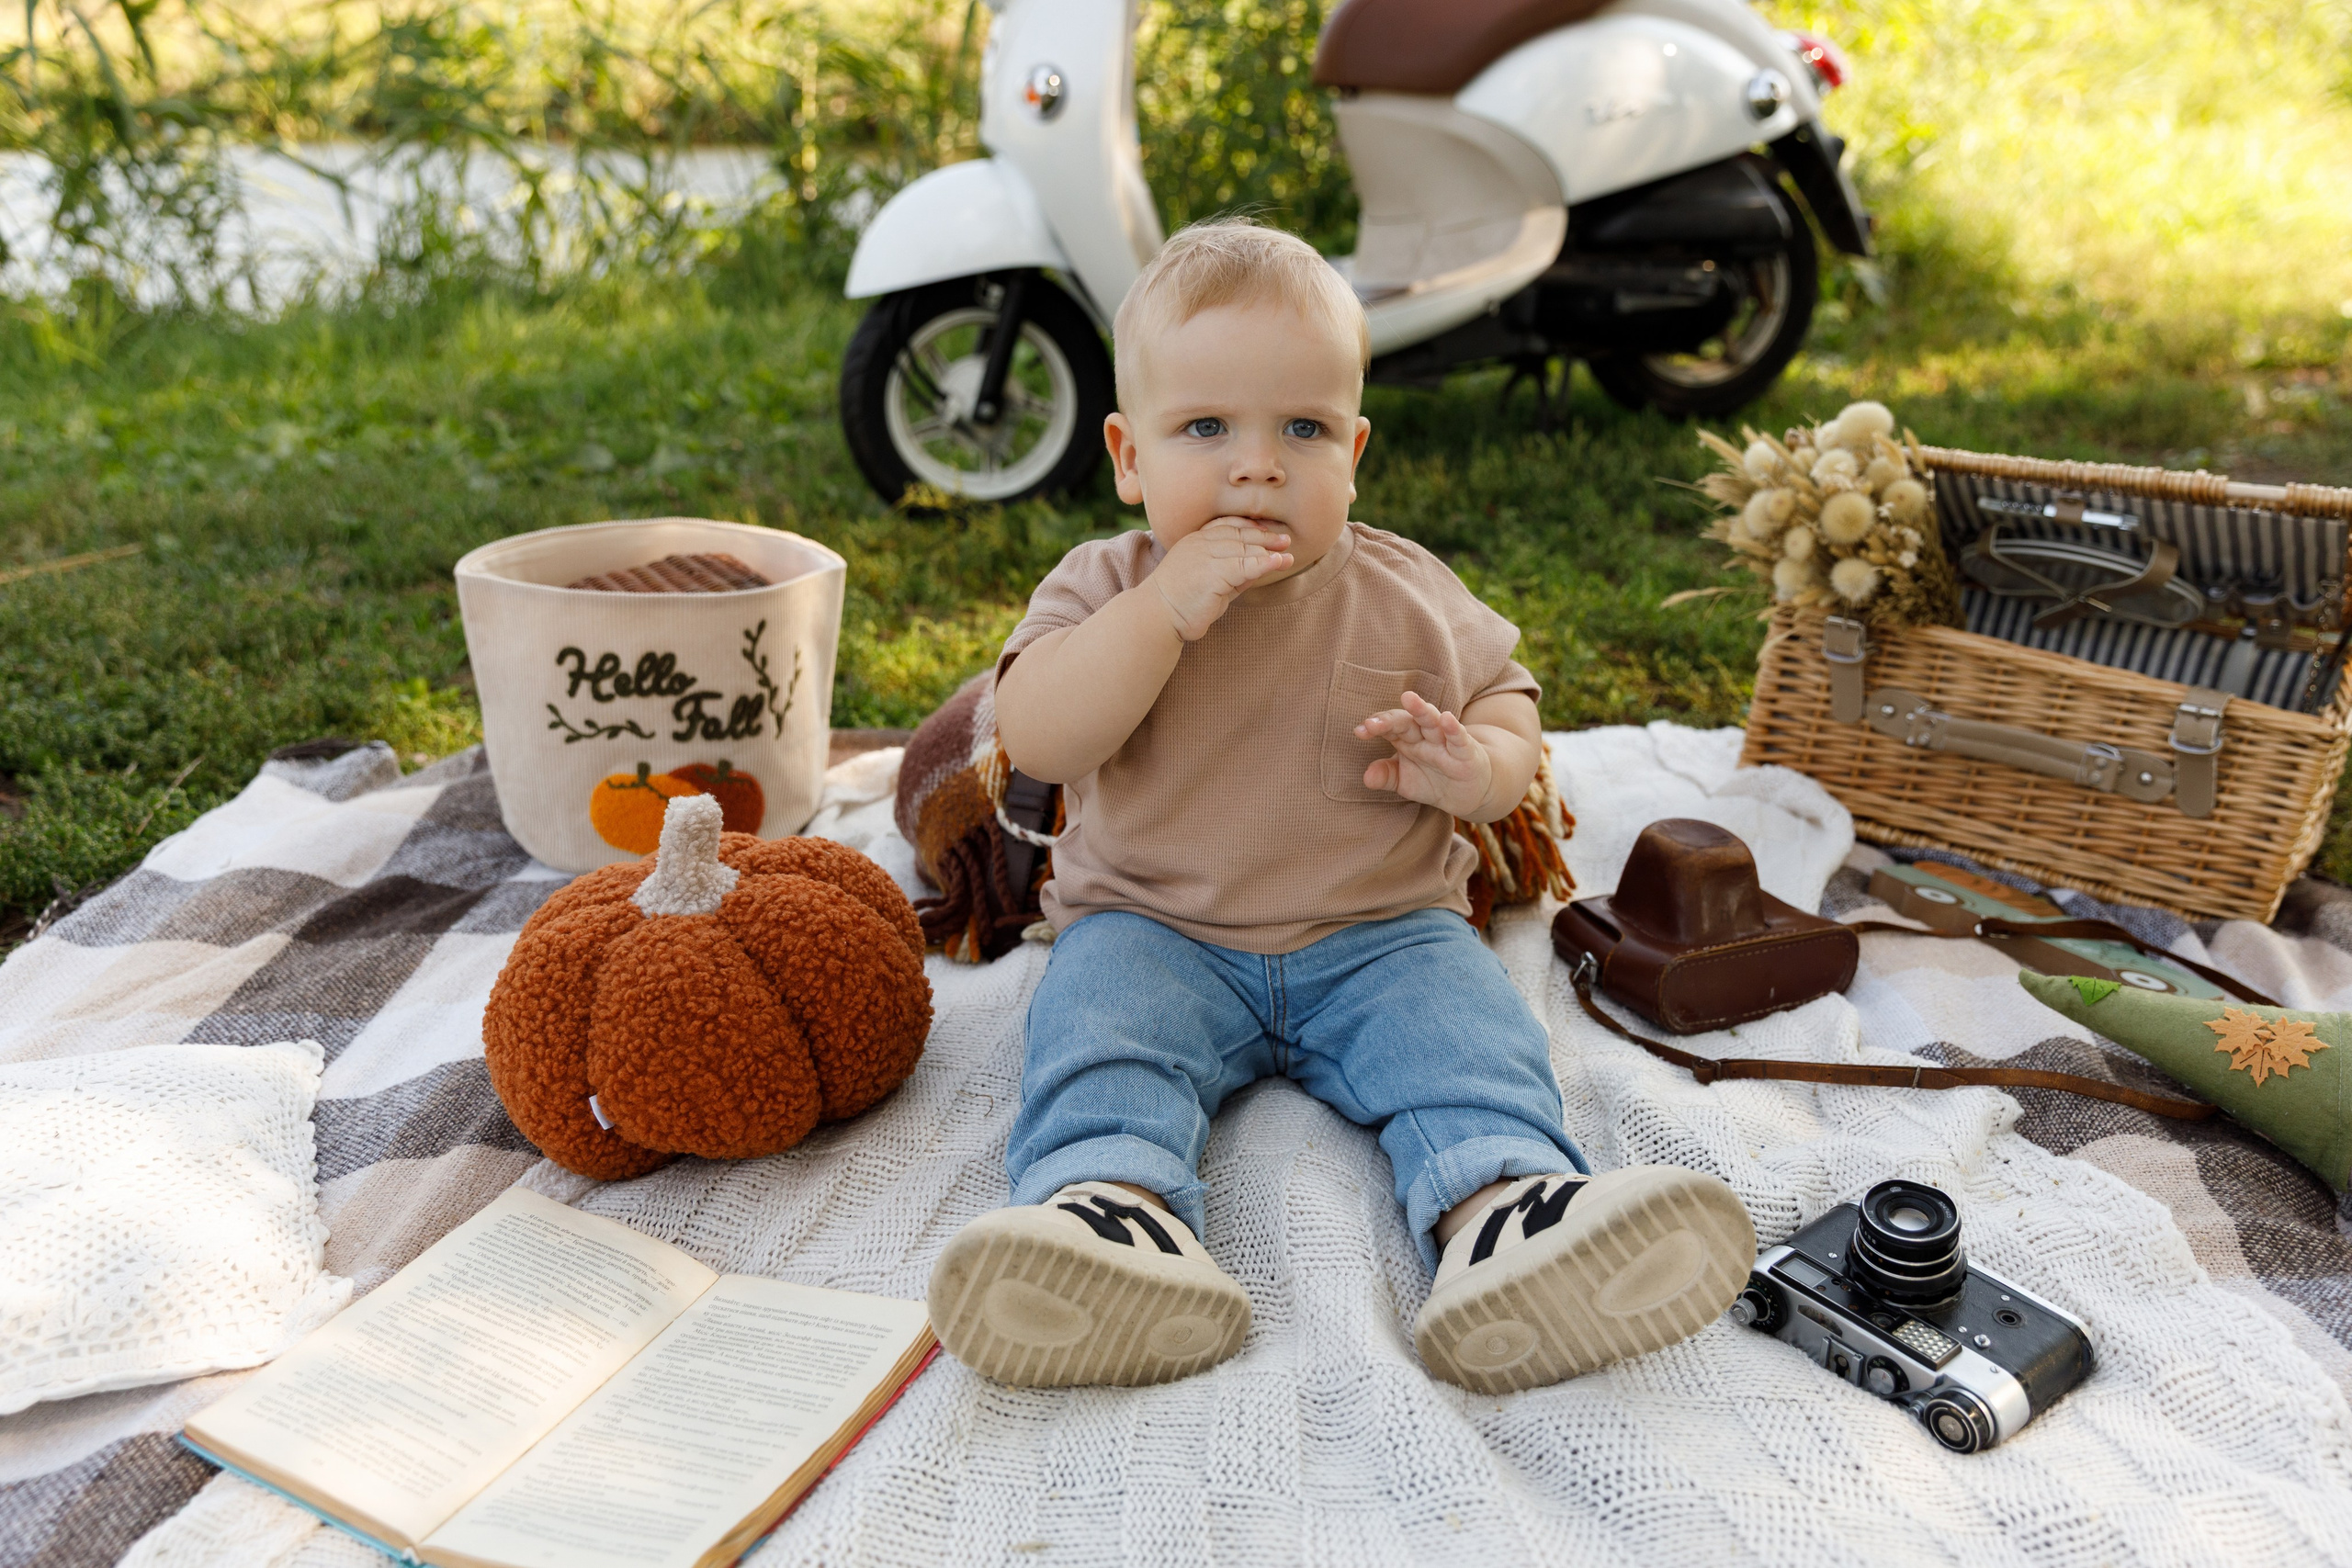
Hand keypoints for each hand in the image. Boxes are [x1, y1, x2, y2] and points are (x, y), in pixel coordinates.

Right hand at [1151, 517, 1292, 640]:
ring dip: (1268, 551)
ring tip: (1287, 557)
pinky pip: (1244, 565)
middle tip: (1285, 540)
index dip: (1249, 527)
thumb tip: (1259, 566)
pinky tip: (1278, 563)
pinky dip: (1264, 563)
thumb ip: (1231, 571)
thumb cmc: (1181, 603)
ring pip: (1243, 548)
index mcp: (1195, 540)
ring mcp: (1205, 556)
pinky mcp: (1213, 573)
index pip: (1226, 526)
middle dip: (1265, 537)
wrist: (1157, 616)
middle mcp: (1200, 543)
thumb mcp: (1209, 581)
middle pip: (1239, 534)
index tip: (1266, 531)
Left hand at [1356, 690, 1495, 816]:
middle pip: (1407, 721)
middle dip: (1390, 719)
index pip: (1389, 727)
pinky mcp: (1467, 752)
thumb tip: (1366, 777)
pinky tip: (1446, 719)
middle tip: (1372, 723)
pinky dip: (1454, 729)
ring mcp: (1446, 742)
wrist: (1469, 792)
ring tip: (1409, 699)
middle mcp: (1425, 736)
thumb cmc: (1433, 780)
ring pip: (1432, 722)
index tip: (1359, 731)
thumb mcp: (1405, 782)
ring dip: (1421, 710)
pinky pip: (1459, 739)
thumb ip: (1386, 777)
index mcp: (1408, 739)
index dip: (1375, 726)